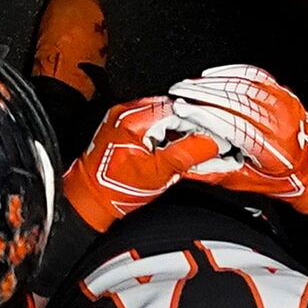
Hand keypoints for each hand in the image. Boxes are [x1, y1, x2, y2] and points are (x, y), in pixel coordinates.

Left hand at [64, 94, 231, 232]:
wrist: (90, 197)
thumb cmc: (115, 188)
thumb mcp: (158, 173)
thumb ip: (185, 154)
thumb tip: (211, 142)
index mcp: (133, 119)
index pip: (177, 110)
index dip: (201, 122)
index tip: (217, 135)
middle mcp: (126, 112)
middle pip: (171, 109)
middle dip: (192, 125)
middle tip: (209, 141)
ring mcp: (122, 117)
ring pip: (163, 115)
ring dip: (180, 128)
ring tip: (194, 145)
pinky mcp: (122, 125)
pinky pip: (152, 121)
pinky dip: (167, 131)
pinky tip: (175, 145)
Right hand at [163, 65, 307, 213]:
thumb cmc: (280, 179)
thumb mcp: (243, 181)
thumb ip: (211, 170)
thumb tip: (182, 161)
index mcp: (274, 151)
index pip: (234, 126)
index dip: (205, 115)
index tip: (183, 109)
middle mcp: (283, 125)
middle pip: (237, 101)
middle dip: (203, 93)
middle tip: (179, 91)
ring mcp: (286, 106)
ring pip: (244, 86)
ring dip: (212, 83)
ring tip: (190, 84)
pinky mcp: (285, 93)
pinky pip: (255, 76)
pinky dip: (231, 72)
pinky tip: (212, 75)